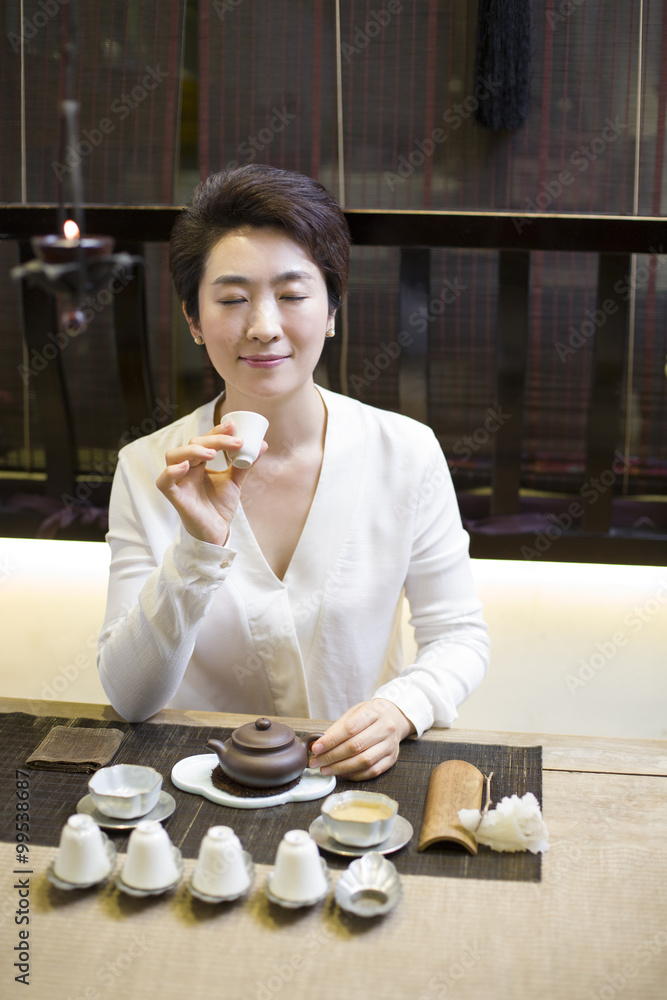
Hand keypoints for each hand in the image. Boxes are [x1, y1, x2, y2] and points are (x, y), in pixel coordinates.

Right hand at [156, 419, 267, 545]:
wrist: (217, 532)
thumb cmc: (220, 506)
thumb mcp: (235, 481)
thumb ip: (245, 464)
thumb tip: (263, 445)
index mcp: (198, 463)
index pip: (204, 440)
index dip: (217, 431)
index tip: (234, 426)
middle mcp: (186, 469)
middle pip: (192, 444)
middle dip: (214, 440)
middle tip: (236, 442)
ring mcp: (178, 482)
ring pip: (173, 456)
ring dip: (193, 451)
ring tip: (212, 455)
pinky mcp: (174, 497)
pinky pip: (164, 481)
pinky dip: (172, 472)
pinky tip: (186, 467)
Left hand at [308, 698, 414, 779]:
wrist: (394, 717)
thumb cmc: (371, 714)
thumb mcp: (355, 712)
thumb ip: (338, 728)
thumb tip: (319, 744)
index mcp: (374, 712)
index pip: (350, 729)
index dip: (331, 740)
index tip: (316, 748)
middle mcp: (385, 728)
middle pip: (355, 747)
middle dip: (332, 757)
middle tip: (316, 762)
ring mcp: (390, 745)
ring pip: (364, 761)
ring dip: (341, 768)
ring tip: (325, 770)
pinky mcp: (392, 758)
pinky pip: (372, 771)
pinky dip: (355, 774)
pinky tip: (341, 773)